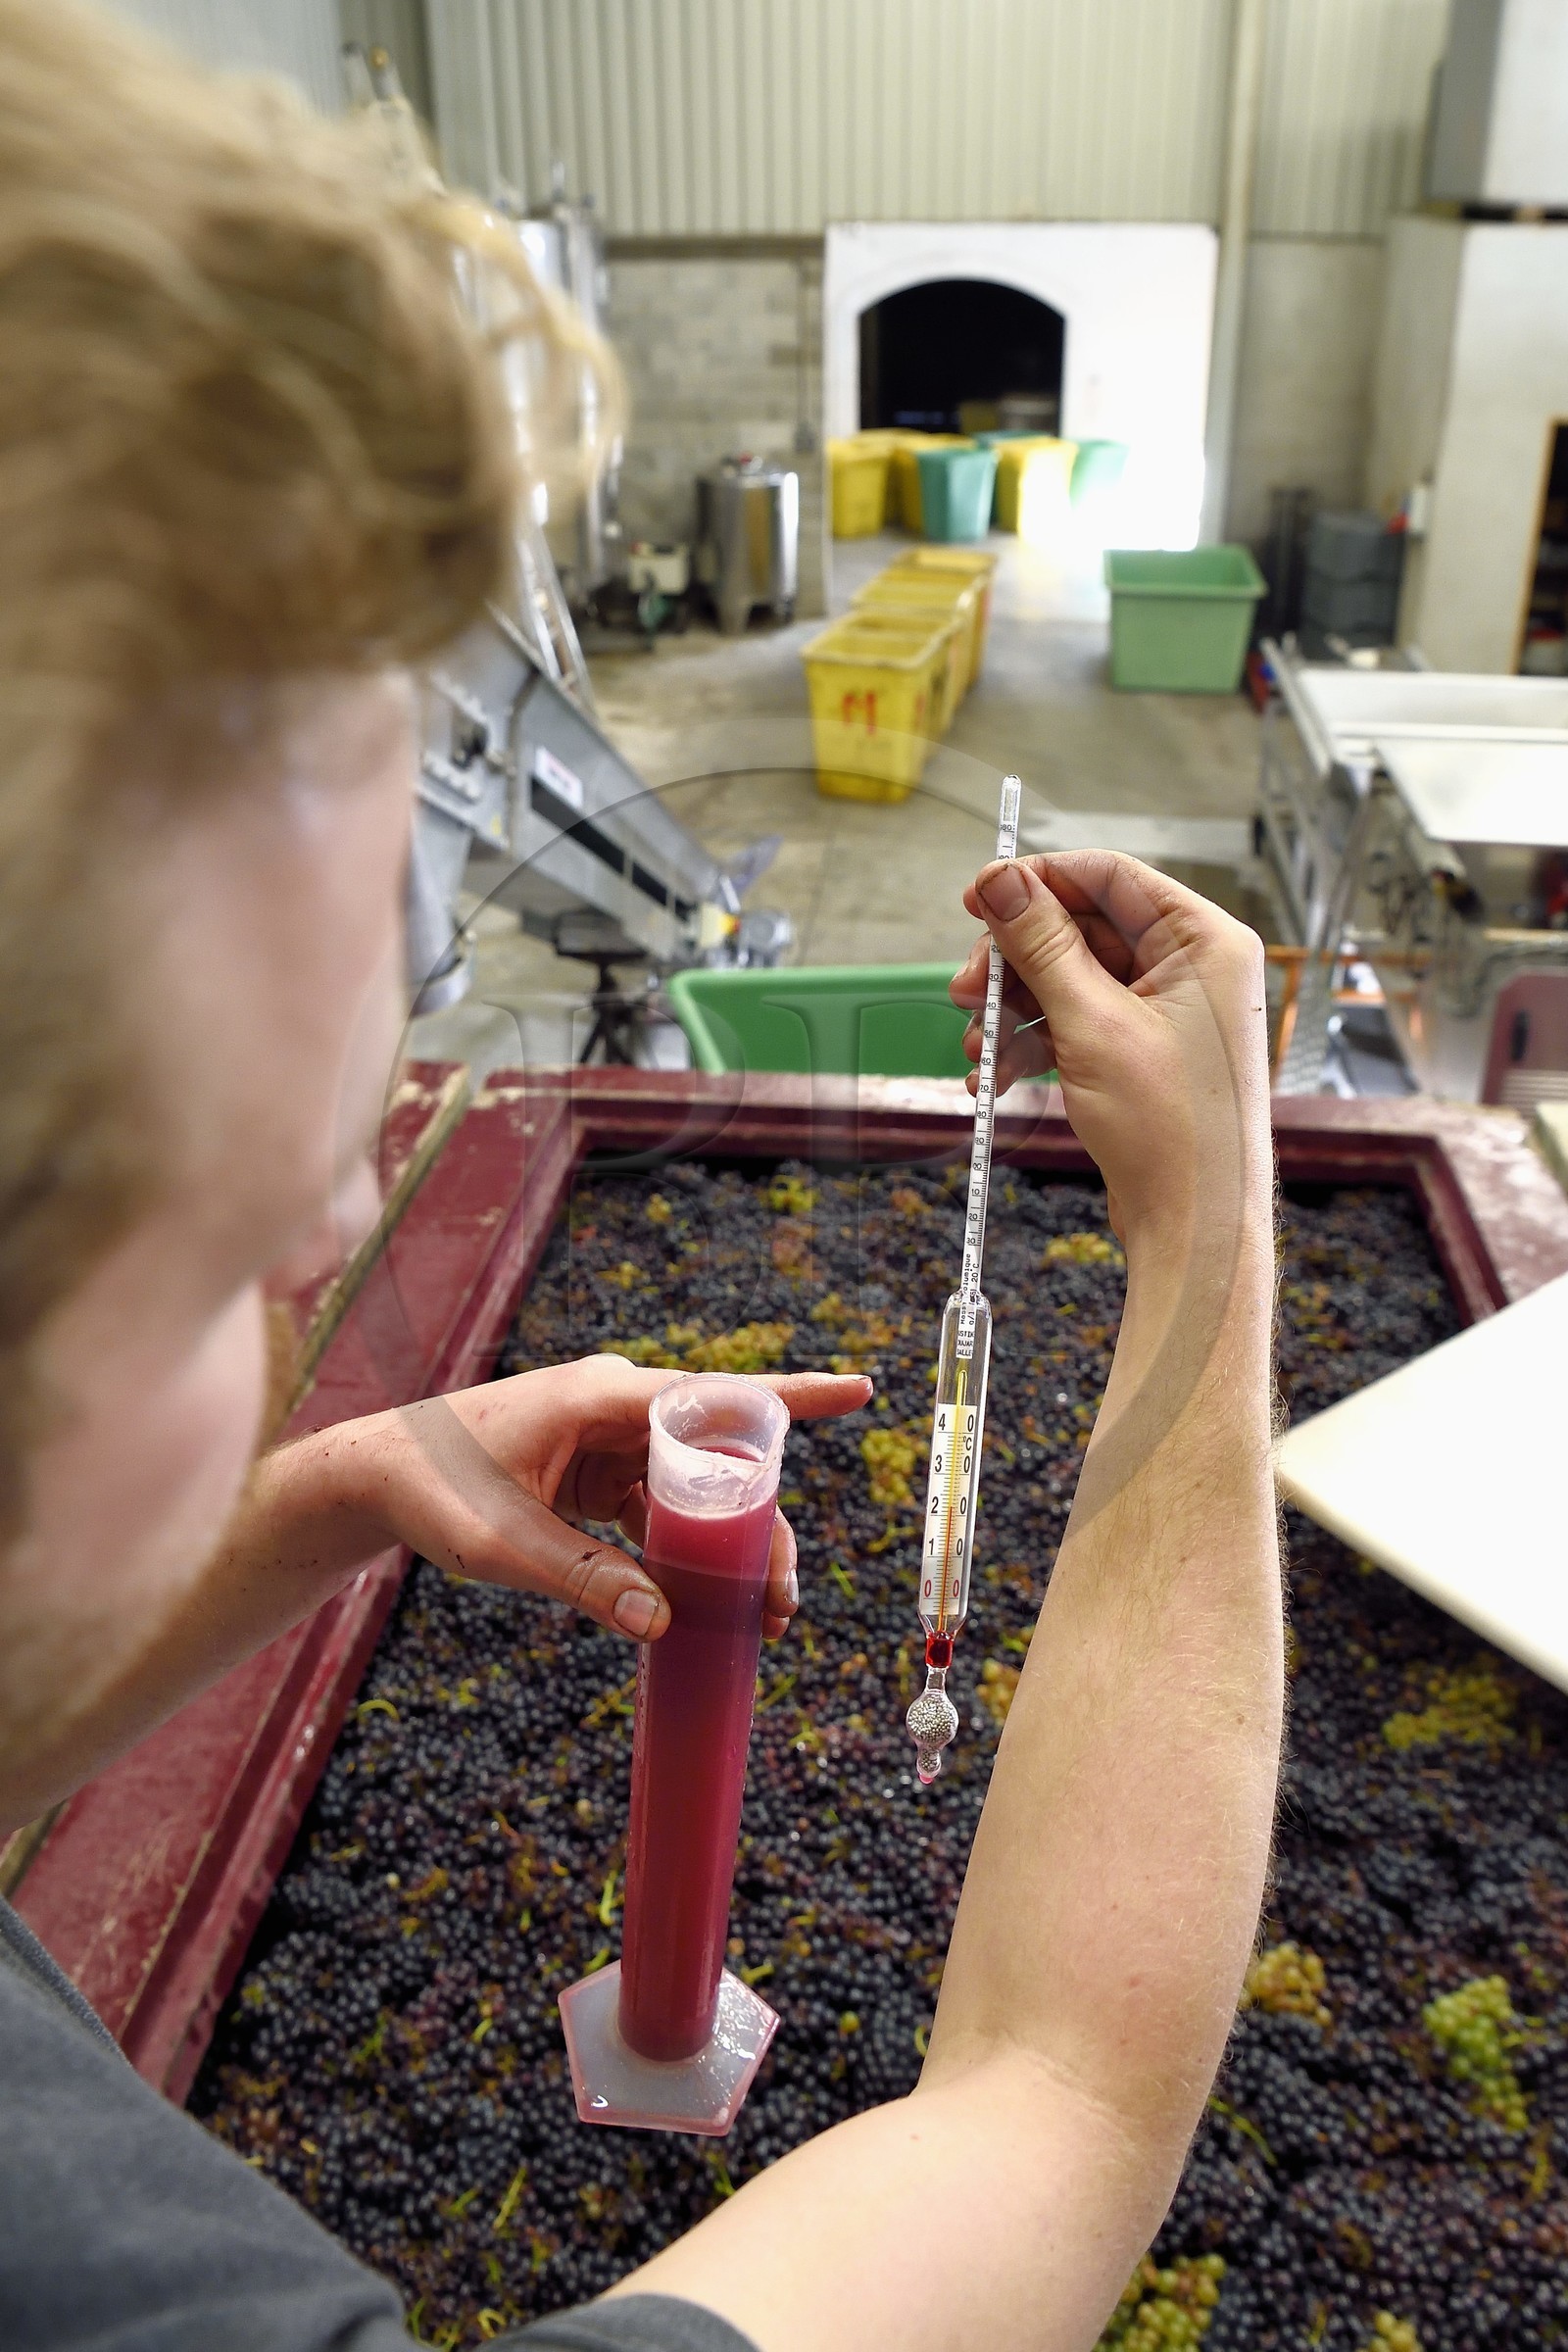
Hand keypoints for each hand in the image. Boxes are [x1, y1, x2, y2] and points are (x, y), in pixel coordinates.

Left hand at [359, 1355, 872, 1643]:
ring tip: (759, 1615)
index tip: (860, 1390)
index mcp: (601, 1397)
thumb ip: (584, 1581)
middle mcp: (616, 1406)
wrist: (376, 1476)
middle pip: (720, 1457)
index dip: (794, 1397)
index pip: (717, 1395)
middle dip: (761, 1524)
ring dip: (729, 1545)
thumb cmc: (434, 1491)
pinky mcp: (598, 1469)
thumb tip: (663, 1623)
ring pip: (697, 1487)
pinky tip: (705, 1600)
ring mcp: (609, 1437)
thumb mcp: (506, 1546)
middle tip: (782, 1599)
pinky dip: (688, 1548)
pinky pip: (663, 1505)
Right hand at [949, 850, 1269, 1246]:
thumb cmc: (1171, 1130)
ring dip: (1013, 1012)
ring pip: (1067, 982)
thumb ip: (1041, 945)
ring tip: (976, 1048)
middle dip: (1014, 964)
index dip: (1037, 882)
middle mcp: (1191, 969)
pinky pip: (1073, 1026)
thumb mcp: (1091, 1023)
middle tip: (963, 991)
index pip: (1109, 877)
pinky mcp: (1140, 1054)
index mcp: (1204, 941)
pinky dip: (1030, 1047)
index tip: (976, 898)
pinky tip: (992, 1078)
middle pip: (1079, 930)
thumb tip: (1000, 881)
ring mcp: (1165, 1014)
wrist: (1193, 1227)